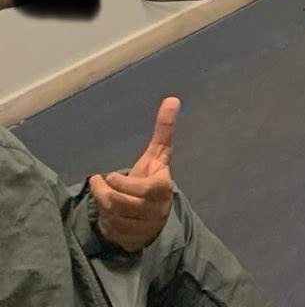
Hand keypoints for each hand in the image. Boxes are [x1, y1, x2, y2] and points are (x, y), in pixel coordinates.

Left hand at [89, 96, 177, 252]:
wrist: (156, 212)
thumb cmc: (153, 178)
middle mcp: (155, 210)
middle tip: (97, 182)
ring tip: (100, 194)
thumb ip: (163, 130)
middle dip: (103, 192)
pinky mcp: (133, 241)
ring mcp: (144, 228)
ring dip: (101, 206)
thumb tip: (172, 98)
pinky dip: (104, 222)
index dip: (121, 184)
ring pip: (112, 217)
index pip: (140, 189)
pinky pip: (110, 232)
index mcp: (162, 188)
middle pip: (119, 203)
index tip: (109, 175)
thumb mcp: (158, 155)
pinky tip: (107, 214)